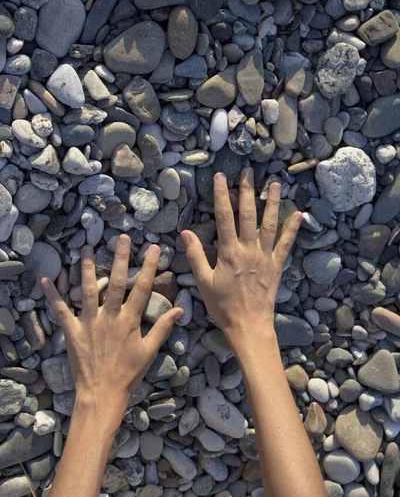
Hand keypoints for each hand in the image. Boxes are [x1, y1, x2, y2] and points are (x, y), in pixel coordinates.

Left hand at [41, 237, 182, 411]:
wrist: (101, 395)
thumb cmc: (128, 374)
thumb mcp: (150, 352)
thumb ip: (163, 328)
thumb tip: (181, 310)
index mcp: (130, 321)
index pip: (142, 288)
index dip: (149, 267)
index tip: (153, 248)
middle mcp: (110, 317)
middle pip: (117, 282)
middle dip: (120, 258)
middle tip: (121, 238)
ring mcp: (89, 322)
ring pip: (88, 289)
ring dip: (87, 267)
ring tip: (86, 247)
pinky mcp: (72, 331)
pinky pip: (60, 310)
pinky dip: (52, 295)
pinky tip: (45, 279)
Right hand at [182, 168, 301, 343]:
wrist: (249, 325)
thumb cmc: (223, 306)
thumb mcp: (203, 282)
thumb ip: (195, 256)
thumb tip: (185, 232)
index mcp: (229, 252)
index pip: (224, 216)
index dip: (221, 194)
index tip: (220, 176)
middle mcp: (249, 249)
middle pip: (248, 213)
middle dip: (247, 190)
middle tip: (248, 170)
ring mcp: (265, 256)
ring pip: (269, 223)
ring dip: (272, 202)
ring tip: (275, 183)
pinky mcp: (277, 265)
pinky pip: (286, 243)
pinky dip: (292, 228)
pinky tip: (298, 213)